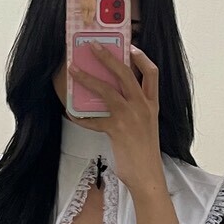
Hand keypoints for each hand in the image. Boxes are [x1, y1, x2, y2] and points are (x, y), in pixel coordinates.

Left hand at [67, 43, 163, 194]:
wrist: (147, 176)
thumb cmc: (145, 151)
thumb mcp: (146, 124)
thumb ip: (135, 107)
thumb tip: (112, 92)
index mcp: (152, 104)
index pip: (152, 73)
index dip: (141, 57)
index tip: (130, 46)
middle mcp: (143, 107)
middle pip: (126, 74)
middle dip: (108, 58)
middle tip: (94, 47)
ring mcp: (130, 118)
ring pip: (107, 91)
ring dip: (88, 79)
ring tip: (74, 71)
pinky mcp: (116, 130)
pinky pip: (93, 119)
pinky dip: (80, 116)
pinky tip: (71, 113)